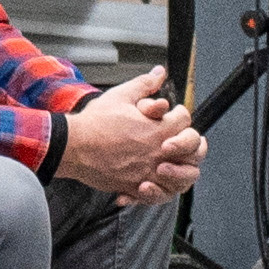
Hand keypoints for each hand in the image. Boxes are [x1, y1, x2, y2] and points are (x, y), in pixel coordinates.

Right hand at [61, 70, 201, 203]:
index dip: (180, 114)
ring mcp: (149, 172)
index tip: (174, 113)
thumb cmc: (95, 123)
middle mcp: (159, 152)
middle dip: (192, 143)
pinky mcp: (136, 186)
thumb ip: (145, 84)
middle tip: (182, 140)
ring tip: (173, 164)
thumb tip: (159, 73)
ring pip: (182, 179)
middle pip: (194, 151)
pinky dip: (157, 191)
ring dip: (182, 171)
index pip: (185, 120)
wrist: (74, 146)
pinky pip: (157, 195)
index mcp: (158, 128)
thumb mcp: (121, 96)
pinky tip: (150, 183)